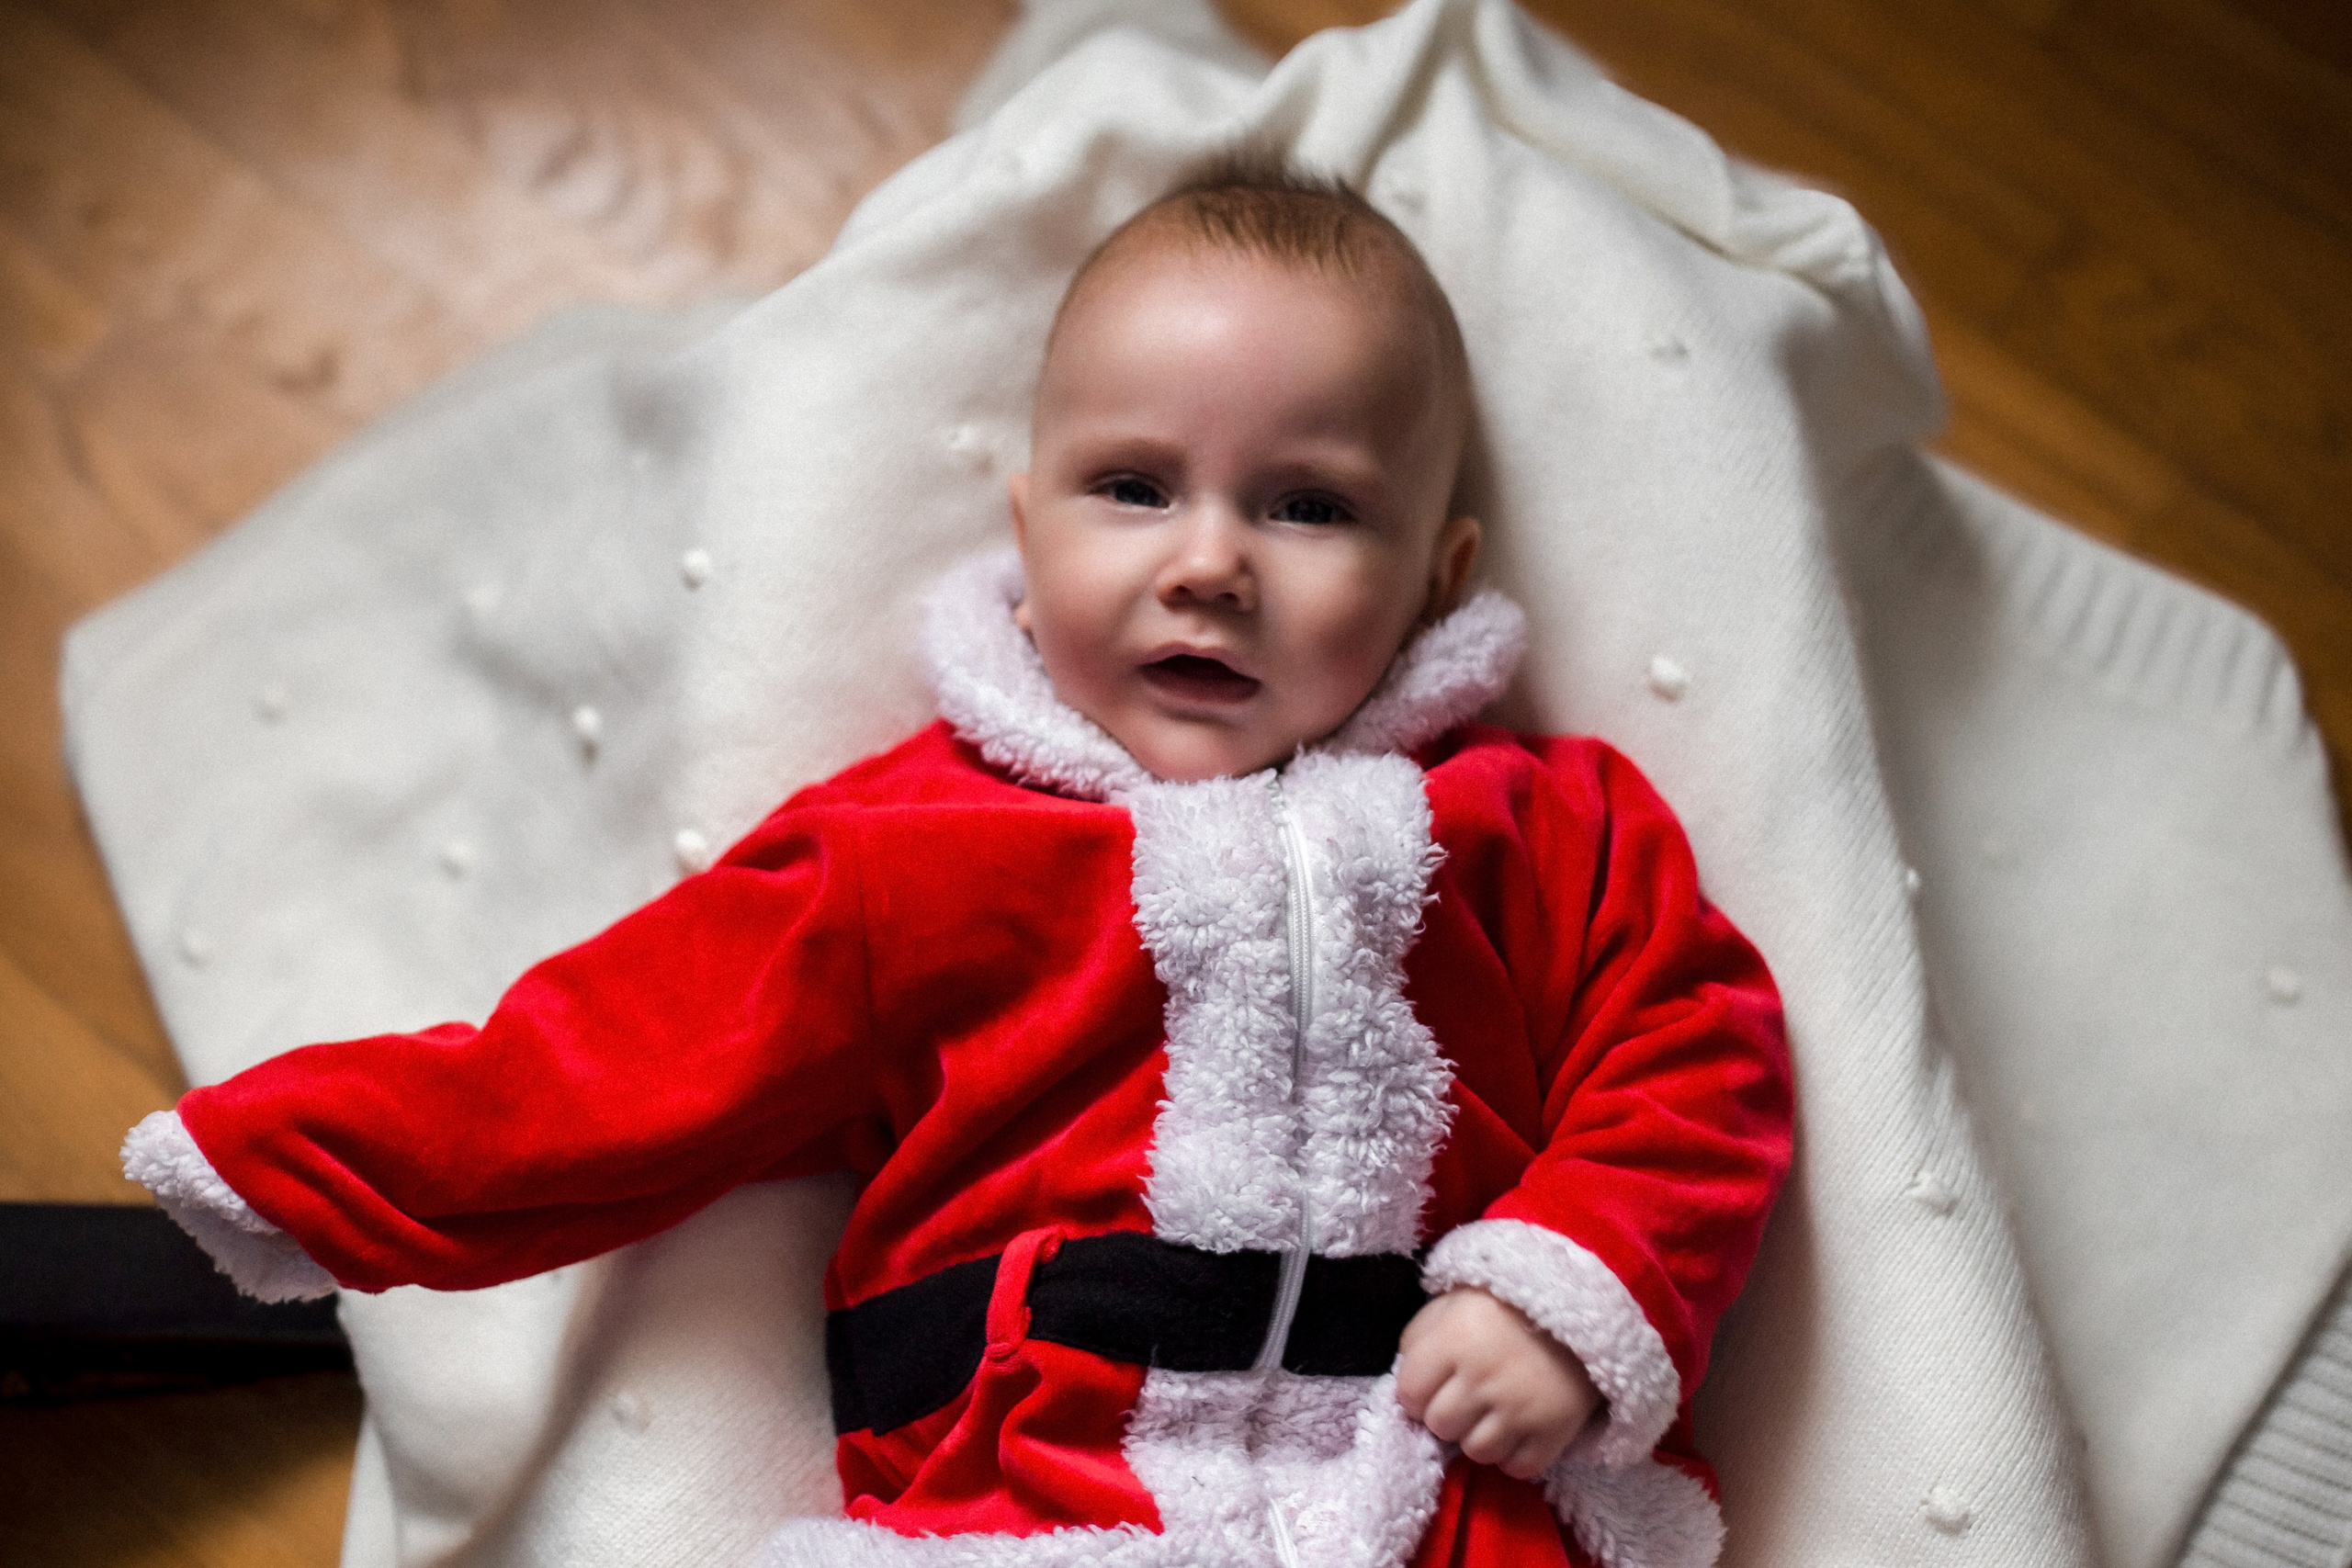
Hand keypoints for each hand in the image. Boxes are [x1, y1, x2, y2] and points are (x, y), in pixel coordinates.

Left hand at [1394, 1286, 1601, 1479]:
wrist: (1581, 1307)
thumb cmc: (1504, 1306)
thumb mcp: (1452, 1304)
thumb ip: (1420, 1338)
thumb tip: (1407, 1383)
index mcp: (1454, 1341)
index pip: (1409, 1394)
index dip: (1416, 1393)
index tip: (1432, 1386)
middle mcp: (1483, 1378)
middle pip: (1441, 1426)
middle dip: (1447, 1415)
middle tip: (1465, 1399)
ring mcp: (1520, 1409)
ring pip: (1476, 1452)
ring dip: (1479, 1437)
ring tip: (1493, 1413)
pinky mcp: (1553, 1433)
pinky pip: (1517, 1468)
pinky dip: (1513, 1455)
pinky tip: (1517, 1429)